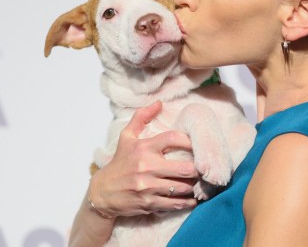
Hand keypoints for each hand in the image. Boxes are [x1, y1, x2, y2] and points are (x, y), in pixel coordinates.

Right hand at [88, 101, 198, 216]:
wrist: (102, 192)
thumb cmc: (119, 162)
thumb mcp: (126, 137)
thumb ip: (141, 117)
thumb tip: (159, 103)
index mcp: (144, 148)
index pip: (173, 138)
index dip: (190, 141)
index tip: (199, 146)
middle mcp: (147, 167)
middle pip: (184, 168)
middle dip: (198, 170)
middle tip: (206, 169)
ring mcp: (148, 187)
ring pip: (182, 187)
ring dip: (195, 186)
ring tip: (201, 183)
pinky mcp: (148, 203)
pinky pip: (174, 204)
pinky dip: (187, 202)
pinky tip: (193, 199)